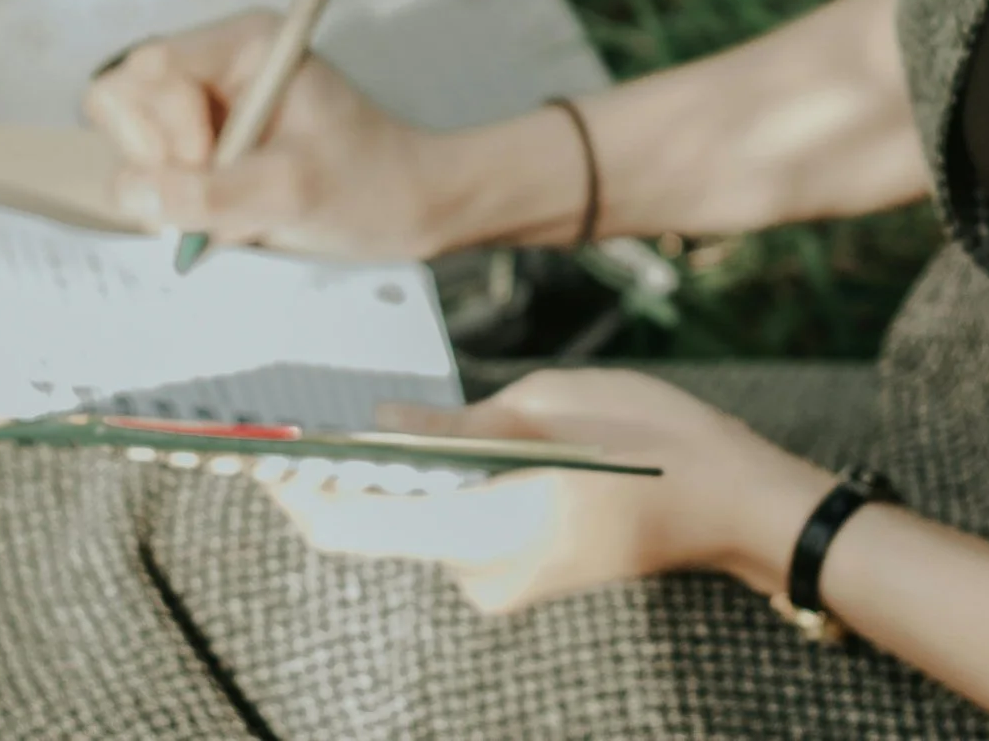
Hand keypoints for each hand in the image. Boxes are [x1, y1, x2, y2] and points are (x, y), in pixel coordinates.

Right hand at [82, 10, 447, 260]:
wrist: (406, 209)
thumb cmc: (368, 183)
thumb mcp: (293, 189)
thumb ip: (212, 193)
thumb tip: (138, 196)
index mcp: (245, 46)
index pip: (155, 65)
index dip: (166, 123)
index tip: (209, 163)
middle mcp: (214, 68)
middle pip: (123, 96)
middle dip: (156, 153)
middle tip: (212, 189)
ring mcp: (201, 110)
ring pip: (128, 139)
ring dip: (164, 184)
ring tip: (227, 207)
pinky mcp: (198, 151)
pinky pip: (148, 175)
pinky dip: (174, 205)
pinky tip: (229, 217)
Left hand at [264, 368, 836, 613]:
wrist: (740, 504)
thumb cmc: (657, 442)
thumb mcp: (548, 409)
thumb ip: (455, 426)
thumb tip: (376, 426)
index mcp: (486, 528)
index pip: (353, 521)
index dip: (290, 487)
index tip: (248, 444)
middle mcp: (482, 573)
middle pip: (373, 526)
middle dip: (325, 477)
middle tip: (281, 418)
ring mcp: (502, 581)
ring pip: (411, 523)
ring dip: (380, 477)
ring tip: (341, 416)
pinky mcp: (518, 571)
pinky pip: (450, 527)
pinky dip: (426, 489)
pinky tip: (420, 441)